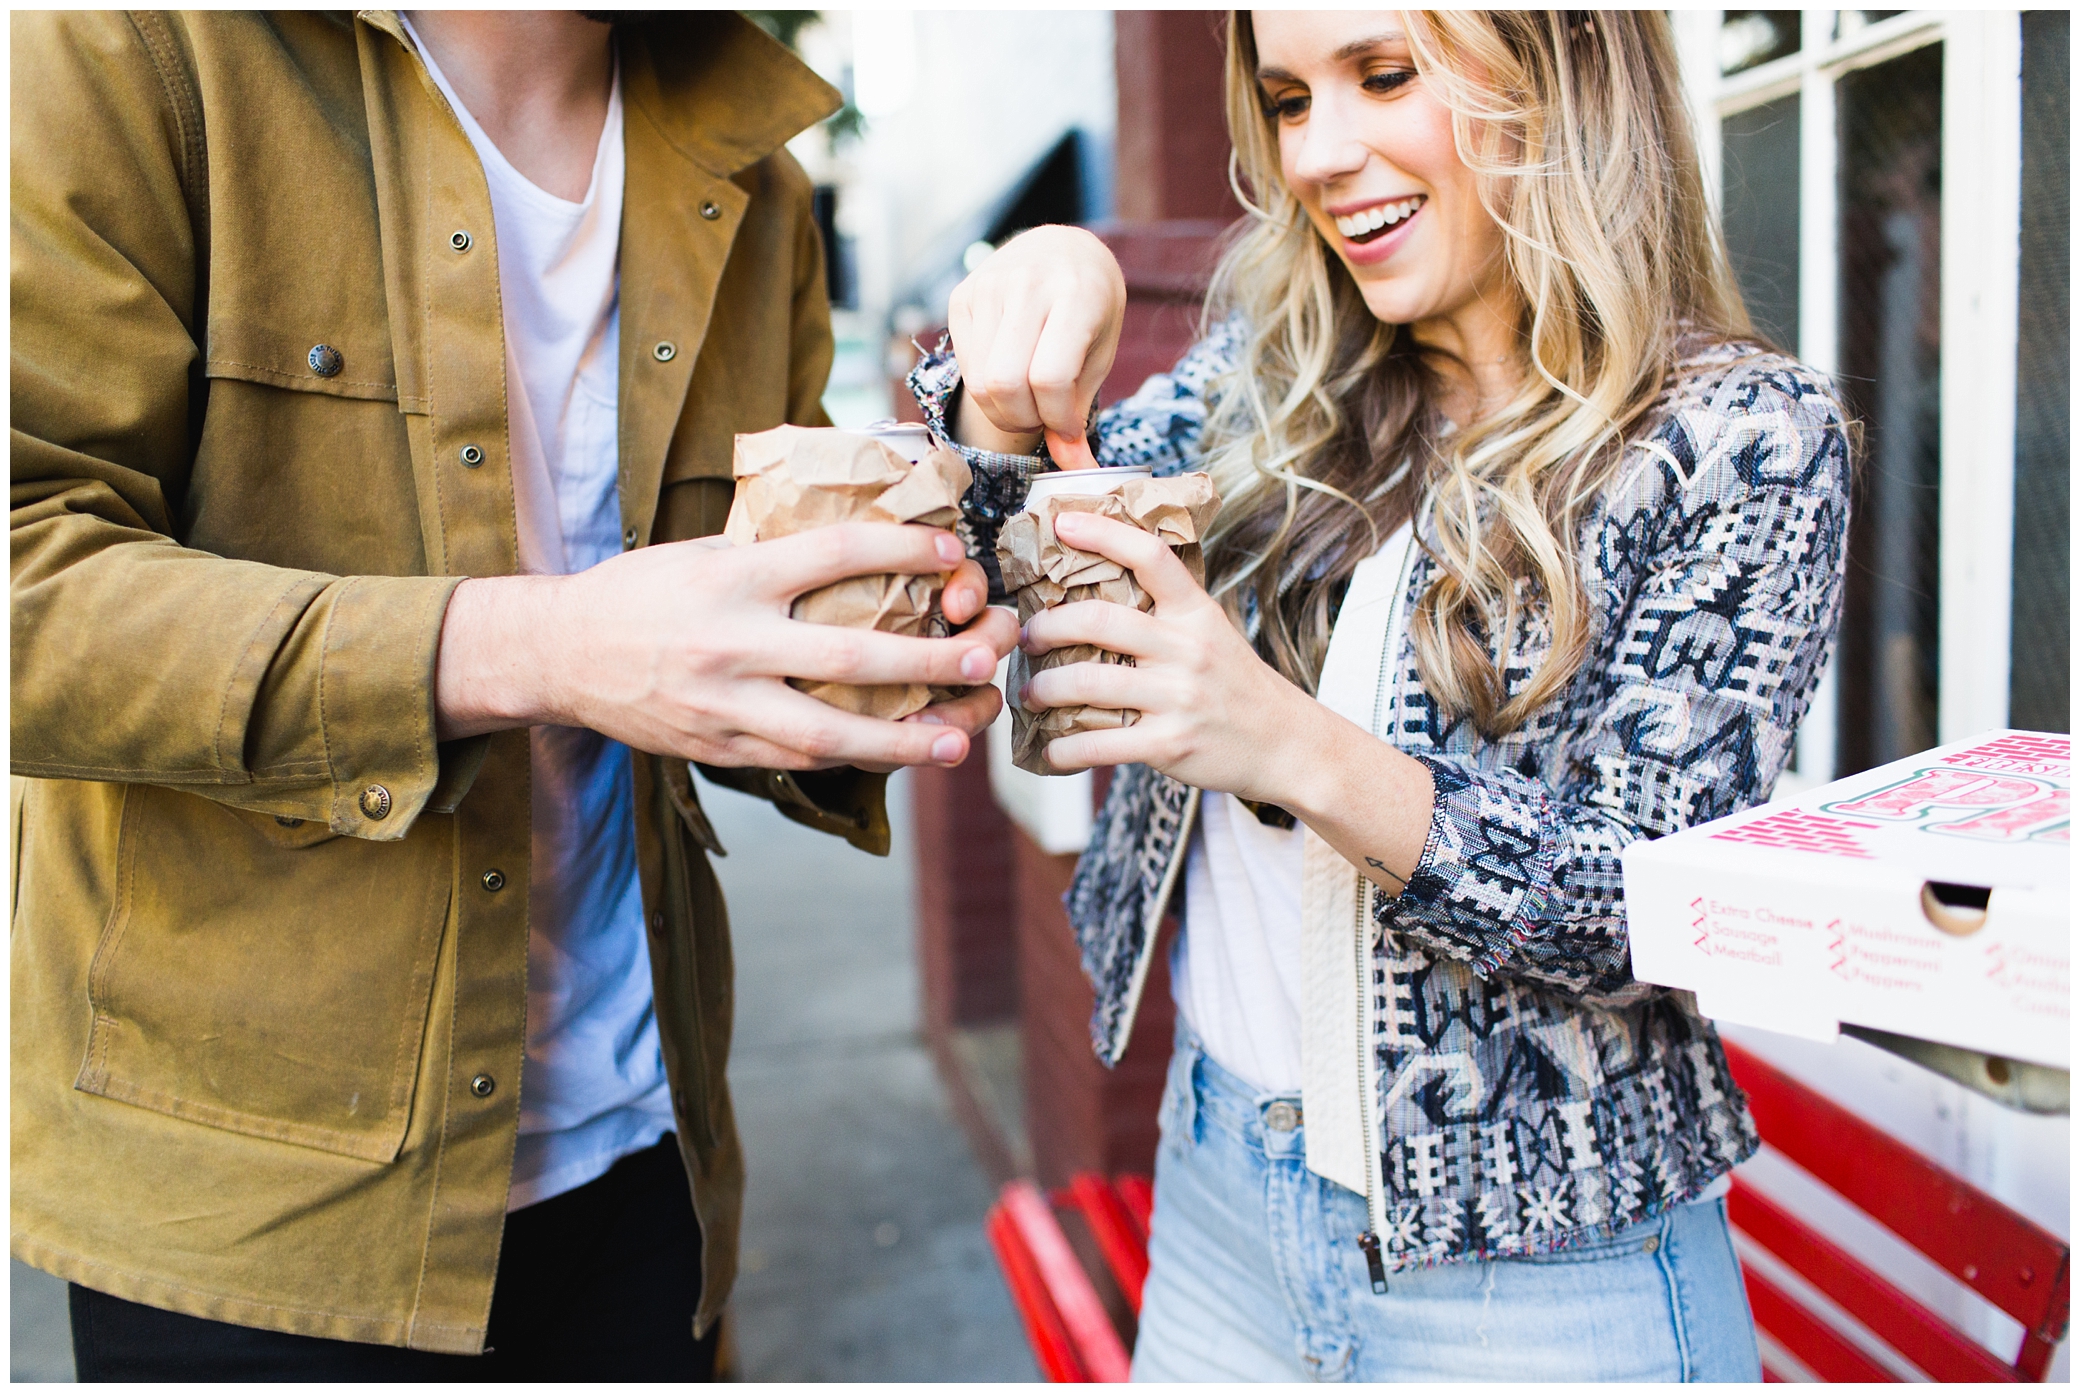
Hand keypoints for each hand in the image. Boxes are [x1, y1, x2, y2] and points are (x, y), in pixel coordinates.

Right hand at [436, 524, 1017, 769]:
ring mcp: (724, 704)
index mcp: (733, 576)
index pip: (834, 553)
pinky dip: (854, 759)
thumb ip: (771, 551)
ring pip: (828, 731)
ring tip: (959, 740)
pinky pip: (798, 760)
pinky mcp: (718, 747)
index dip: (901, 548)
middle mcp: (732, 641)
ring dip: (903, 739)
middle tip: (982, 655)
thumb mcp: (701, 551)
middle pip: (847, 656)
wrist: (559, 652)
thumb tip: (854, 532)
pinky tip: (900, 755)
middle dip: (924, 660)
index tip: (951, 548)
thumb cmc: (640, 591)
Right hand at [947, 225, 1124, 462]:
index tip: (1068, 429)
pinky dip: (987, 389)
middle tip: (1043, 419)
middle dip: (1024, 420)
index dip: (1057, 418)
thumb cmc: (1090, 307)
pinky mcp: (963, 296)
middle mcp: (1027, 284)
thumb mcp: (1100, 353)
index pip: (1049, 377)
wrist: (1062, 249)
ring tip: (1028, 402)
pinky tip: (1009, 376)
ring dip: (1004, 410)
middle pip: (1006, 383)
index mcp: (1074, 294)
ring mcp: (989, 287)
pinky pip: (965, 366)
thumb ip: (1079, 407)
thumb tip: (1074, 467)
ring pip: (980, 380)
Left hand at [1018, 511, 1434, 887]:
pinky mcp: (1170, 744)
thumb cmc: (1236, 685)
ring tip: (1030, 694)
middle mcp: (1187, 649)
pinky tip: (1051, 750)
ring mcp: (1179, 698)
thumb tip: (1096, 589)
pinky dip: (1065, 750)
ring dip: (1044, 690)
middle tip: (1027, 638)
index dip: (1102, 532)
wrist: (1286, 744)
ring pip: (1088, 683)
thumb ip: (1165, 611)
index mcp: (1195, 613)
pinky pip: (1100, 744)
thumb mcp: (1212, 632)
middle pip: (1099, 622)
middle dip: (1047, 628)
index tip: (1061, 523)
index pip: (1150, 555)